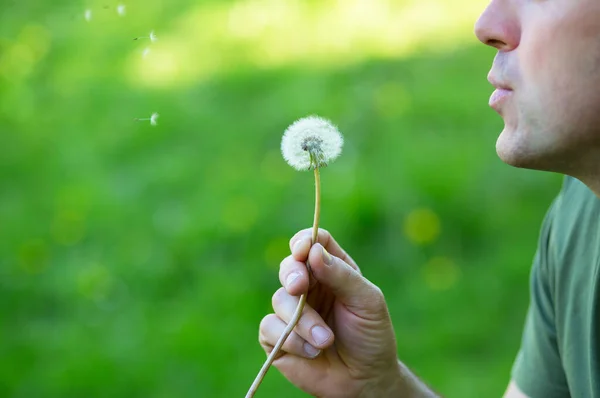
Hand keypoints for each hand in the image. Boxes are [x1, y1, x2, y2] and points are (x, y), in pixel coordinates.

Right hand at [258, 228, 407, 397]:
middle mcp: (310, 286)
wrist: (364, 381)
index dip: (304, 241)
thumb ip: (342, 275)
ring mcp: (291, 311)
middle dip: (292, 275)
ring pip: (279, 299)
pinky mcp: (277, 337)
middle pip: (289, 266)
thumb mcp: (366, 302)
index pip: (313, 243)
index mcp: (331, 270)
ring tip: (325, 341)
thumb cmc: (370, 336)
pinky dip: (291, 340)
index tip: (303, 250)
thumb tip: (314, 251)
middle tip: (299, 288)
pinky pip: (269, 327)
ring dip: (303, 322)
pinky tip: (312, 352)